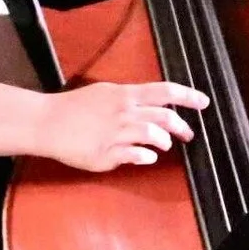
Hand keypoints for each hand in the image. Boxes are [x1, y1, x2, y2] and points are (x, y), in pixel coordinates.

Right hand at [35, 78, 208, 171]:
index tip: (204, 102)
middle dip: (181, 127)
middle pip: (164, 117)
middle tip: (187, 134)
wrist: (45, 122)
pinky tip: (145, 158)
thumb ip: (128, 100)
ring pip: (153, 136)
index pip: (164, 91)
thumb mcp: (103, 94)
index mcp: (123, 95)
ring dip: (163, 142)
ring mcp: (115, 133)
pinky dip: (146, 157)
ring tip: (161, 147)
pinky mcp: (106, 153)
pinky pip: (135, 156)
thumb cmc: (72, 108)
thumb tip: (149, 108)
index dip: (188, 96)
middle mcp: (123, 112)